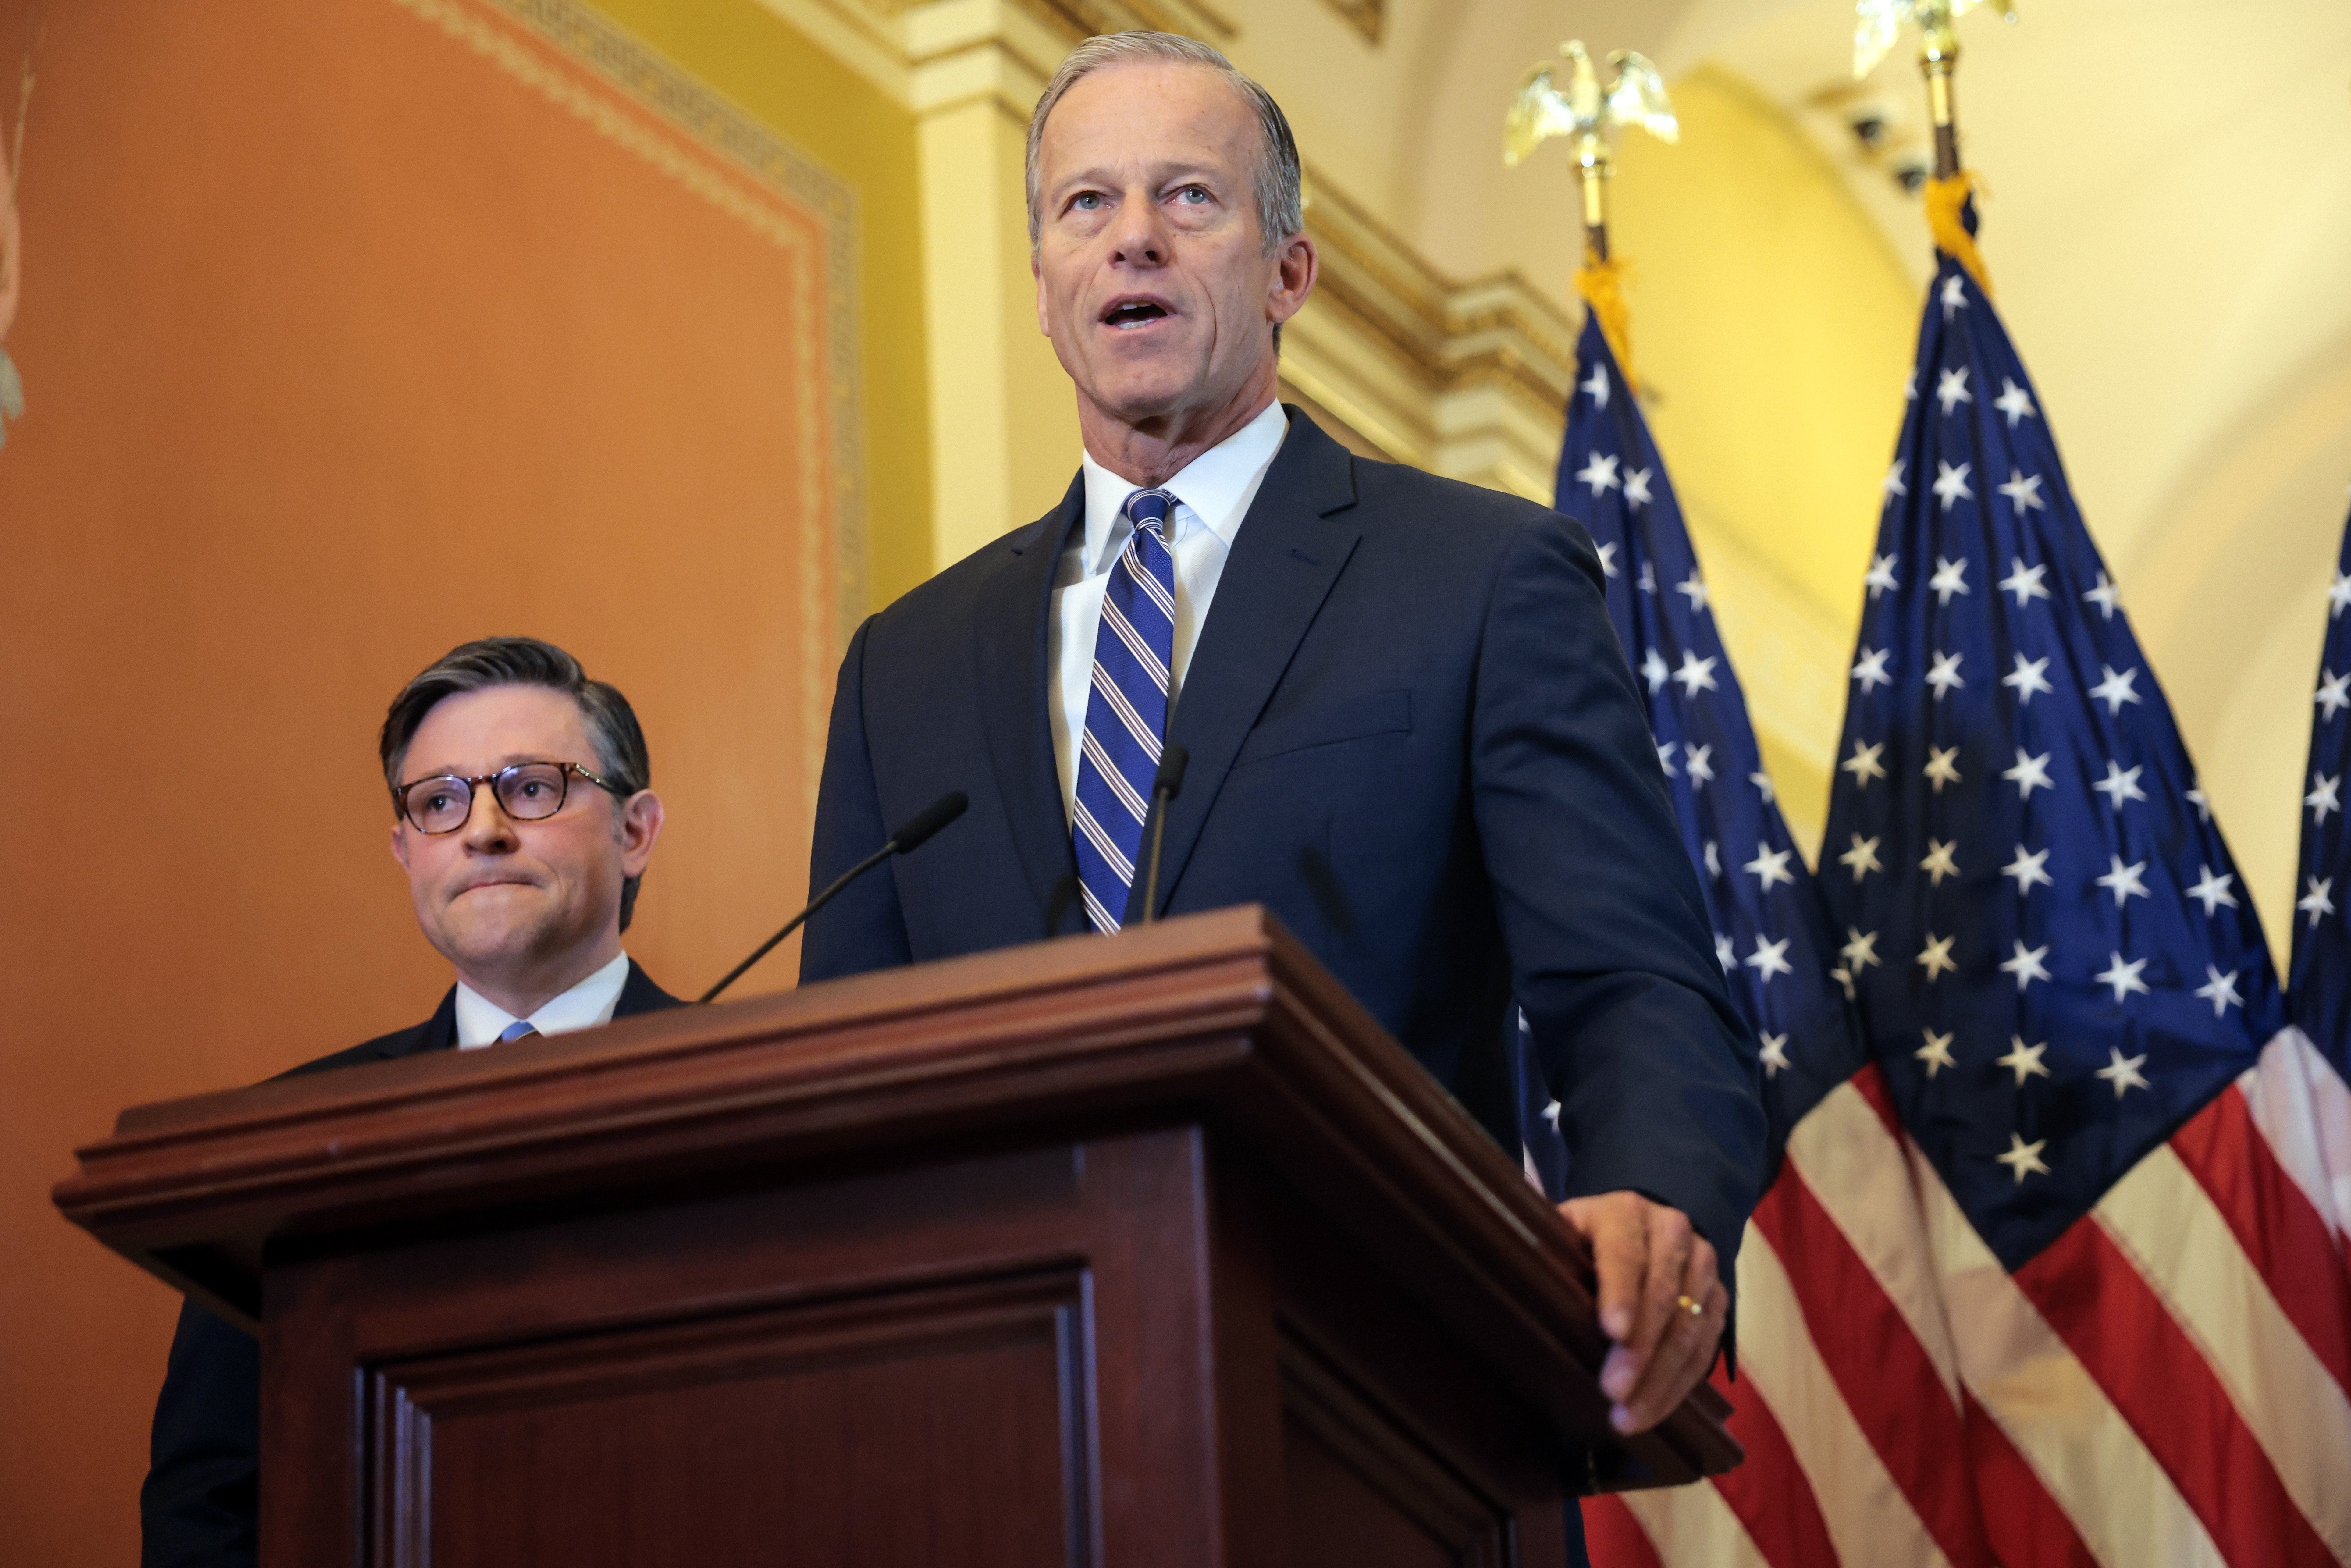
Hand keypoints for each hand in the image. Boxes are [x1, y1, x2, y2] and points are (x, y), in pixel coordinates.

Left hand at [1556, 1190, 1726, 1434]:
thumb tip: (1506, 1271)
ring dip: (1660, 1378)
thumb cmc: (1589, 1237)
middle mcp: (1672, 1233)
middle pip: (1662, 1296)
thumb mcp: (1565, 1230)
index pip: (1624, 1253)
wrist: (1646, 1226)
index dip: (1620, 1293)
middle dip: (1639, 1350)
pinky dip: (1680, 1384)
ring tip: (1629, 1417)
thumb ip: (1546, 1250)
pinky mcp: (1718, 1300)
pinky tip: (1654, 1410)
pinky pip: (1705, 1347)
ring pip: (1689, 1327)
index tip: (1611, 1332)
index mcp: (1625, 1213)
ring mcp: (1702, 1267)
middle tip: (1613, 1393)